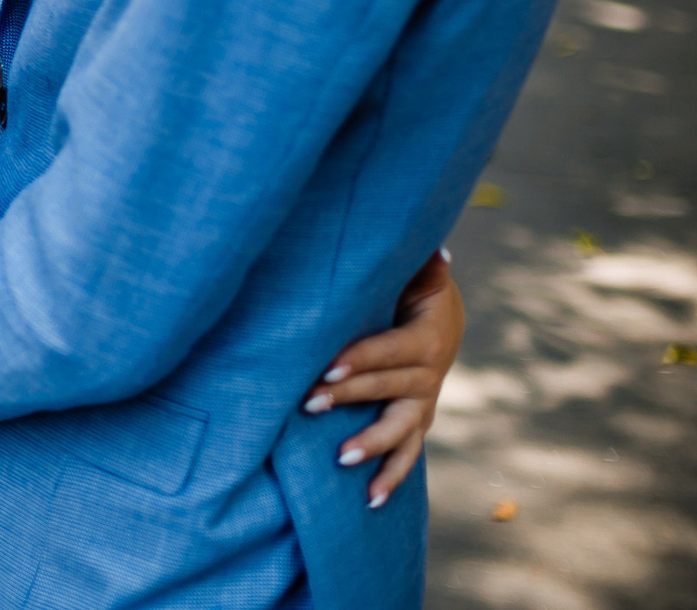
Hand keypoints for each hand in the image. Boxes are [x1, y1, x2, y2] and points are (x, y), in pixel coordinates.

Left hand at [303, 249, 463, 508]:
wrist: (443, 317)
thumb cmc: (414, 285)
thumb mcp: (419, 271)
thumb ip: (419, 263)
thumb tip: (436, 248)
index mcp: (426, 336)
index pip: (389, 350)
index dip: (360, 359)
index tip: (327, 368)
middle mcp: (430, 374)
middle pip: (386, 388)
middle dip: (348, 397)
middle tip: (306, 403)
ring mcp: (424, 401)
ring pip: (400, 427)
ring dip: (372, 444)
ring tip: (342, 458)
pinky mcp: (417, 419)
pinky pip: (409, 452)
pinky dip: (392, 476)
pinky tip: (371, 500)